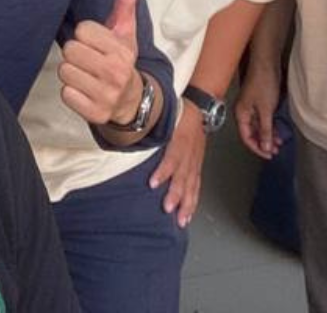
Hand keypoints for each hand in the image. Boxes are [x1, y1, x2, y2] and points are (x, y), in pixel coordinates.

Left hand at [61, 0, 143, 128]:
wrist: (131, 100)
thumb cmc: (121, 60)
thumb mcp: (125, 32)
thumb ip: (125, 2)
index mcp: (121, 50)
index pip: (83, 30)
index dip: (86, 35)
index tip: (96, 43)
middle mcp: (115, 73)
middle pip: (70, 50)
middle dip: (76, 53)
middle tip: (89, 59)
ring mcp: (106, 95)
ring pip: (65, 72)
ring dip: (72, 73)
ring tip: (86, 74)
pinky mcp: (95, 113)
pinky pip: (66, 94)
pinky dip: (71, 93)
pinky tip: (84, 91)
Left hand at [149, 108, 205, 226]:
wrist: (201, 107)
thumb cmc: (179, 111)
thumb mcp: (165, 114)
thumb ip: (149, 126)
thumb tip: (124, 133)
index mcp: (181, 137)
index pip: (173, 156)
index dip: (164, 171)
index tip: (153, 183)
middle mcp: (190, 151)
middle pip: (184, 175)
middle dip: (176, 193)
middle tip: (167, 208)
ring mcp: (196, 160)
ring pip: (192, 184)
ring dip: (187, 203)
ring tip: (181, 219)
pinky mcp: (199, 166)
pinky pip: (197, 186)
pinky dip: (193, 201)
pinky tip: (188, 213)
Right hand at [236, 65, 281, 158]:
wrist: (267, 64)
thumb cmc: (263, 83)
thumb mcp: (265, 110)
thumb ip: (265, 129)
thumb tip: (265, 146)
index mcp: (241, 114)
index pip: (246, 137)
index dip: (257, 148)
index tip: (268, 154)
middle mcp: (244, 112)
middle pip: (252, 133)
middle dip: (263, 143)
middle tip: (275, 150)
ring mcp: (251, 107)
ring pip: (258, 127)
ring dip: (268, 136)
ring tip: (279, 143)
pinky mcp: (259, 103)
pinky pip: (263, 120)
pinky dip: (270, 127)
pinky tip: (278, 132)